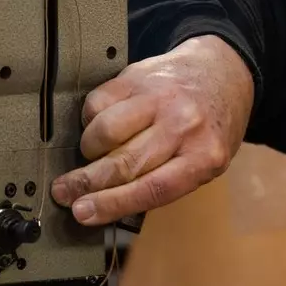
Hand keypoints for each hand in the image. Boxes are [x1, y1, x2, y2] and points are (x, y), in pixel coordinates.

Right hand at [51, 34, 253, 225]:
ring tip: (91, 154)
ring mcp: (160, 97)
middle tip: (64, 192)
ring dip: (90, 149)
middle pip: (124, 163)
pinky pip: (99, 102)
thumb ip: (164, 183)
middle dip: (86, 183)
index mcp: (205, 157)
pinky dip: (91, 119)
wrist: (221, 73)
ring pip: (106, 131)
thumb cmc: (207, 129)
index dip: (112, 204)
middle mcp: (184, 125)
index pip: (152, 189)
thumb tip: (106, 205)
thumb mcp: (203, 164)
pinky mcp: (139, 76)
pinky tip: (99, 124)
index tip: (83, 212)